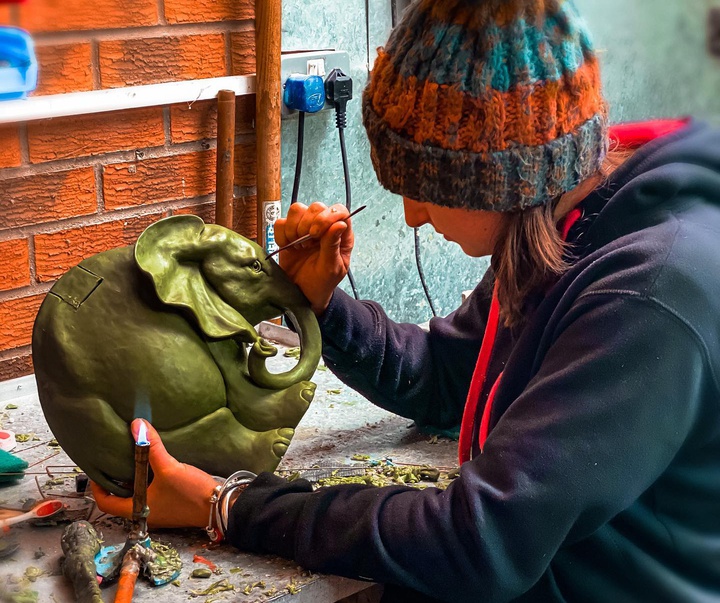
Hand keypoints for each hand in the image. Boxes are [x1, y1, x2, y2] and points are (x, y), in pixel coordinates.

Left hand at [90, 419, 217, 528]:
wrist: (220, 506)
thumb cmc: (191, 494)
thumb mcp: (169, 468)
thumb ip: (151, 447)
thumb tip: (137, 425)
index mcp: (138, 510)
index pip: (106, 503)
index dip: (98, 486)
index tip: (98, 469)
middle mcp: (146, 512)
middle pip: (121, 497)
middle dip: (116, 478)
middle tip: (114, 459)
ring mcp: (159, 509)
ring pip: (138, 493)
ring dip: (134, 477)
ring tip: (132, 457)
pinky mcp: (171, 503)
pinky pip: (152, 491)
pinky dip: (148, 478)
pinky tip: (155, 463)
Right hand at [274, 202, 353, 314]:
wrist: (302, 295)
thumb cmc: (322, 283)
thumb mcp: (331, 268)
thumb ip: (333, 245)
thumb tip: (339, 223)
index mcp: (341, 235)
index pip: (339, 211)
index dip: (327, 216)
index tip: (316, 234)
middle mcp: (324, 228)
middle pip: (316, 207)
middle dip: (308, 224)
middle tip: (306, 243)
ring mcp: (305, 229)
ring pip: (297, 210)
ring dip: (294, 227)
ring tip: (297, 246)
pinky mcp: (288, 234)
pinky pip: (281, 222)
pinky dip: (281, 234)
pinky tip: (288, 247)